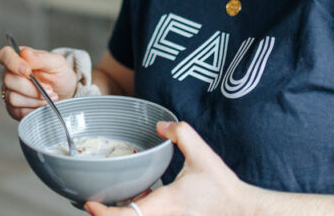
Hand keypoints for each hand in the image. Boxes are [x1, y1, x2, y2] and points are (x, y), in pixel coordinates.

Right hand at [0, 44, 77, 119]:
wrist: (66, 92)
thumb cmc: (59, 74)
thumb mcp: (57, 62)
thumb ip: (41, 58)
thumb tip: (25, 54)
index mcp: (18, 58)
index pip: (5, 55)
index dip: (12, 63)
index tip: (28, 71)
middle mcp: (11, 74)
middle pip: (8, 80)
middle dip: (31, 87)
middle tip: (49, 89)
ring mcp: (10, 92)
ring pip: (13, 98)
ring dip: (35, 99)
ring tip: (49, 97)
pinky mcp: (13, 108)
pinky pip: (18, 111)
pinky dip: (34, 108)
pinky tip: (43, 104)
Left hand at [84, 121, 249, 215]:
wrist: (241, 211)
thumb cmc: (222, 188)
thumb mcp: (202, 154)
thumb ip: (181, 134)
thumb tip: (160, 125)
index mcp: (166, 203)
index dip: (104, 214)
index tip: (91, 204)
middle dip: (107, 215)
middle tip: (94, 202)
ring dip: (123, 214)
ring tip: (112, 201)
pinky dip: (137, 214)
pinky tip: (139, 201)